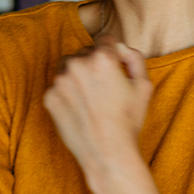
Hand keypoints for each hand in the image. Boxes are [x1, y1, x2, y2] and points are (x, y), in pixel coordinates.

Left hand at [43, 39, 151, 175]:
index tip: (114, 66)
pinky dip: (67, 93)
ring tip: (90, 98)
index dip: (112, 53)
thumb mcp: (144, 86)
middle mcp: (78, 64)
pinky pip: (58, 86)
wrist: (107, 153)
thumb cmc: (128, 121)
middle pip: (85, 52)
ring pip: (68, 67)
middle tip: (104, 88)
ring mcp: (60, 81)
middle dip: (94, 64)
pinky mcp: (49, 97)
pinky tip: (80, 109)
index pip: (104, 40)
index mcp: (102, 58)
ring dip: (77, 75)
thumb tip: (121, 48)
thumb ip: (134, 58)